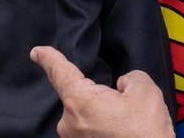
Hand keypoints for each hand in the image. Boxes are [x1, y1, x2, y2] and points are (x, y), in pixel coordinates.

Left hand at [31, 46, 173, 137]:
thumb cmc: (145, 136)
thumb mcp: (146, 93)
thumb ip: (131, 77)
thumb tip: (123, 85)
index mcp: (79, 101)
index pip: (59, 71)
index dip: (48, 58)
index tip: (37, 53)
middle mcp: (69, 123)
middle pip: (79, 97)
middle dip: (99, 99)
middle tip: (124, 111)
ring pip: (86, 117)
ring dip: (102, 118)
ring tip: (125, 129)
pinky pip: (89, 133)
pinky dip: (102, 132)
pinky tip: (120, 135)